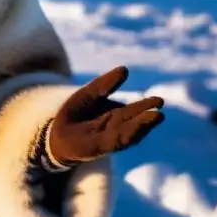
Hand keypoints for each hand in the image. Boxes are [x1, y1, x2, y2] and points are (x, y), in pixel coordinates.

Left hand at [47, 66, 164, 164]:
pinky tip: (133, 129)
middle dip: (146, 119)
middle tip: (160, 112)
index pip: (133, 111)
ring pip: (127, 134)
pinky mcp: (96, 147)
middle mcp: (114, 130)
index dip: (146, 106)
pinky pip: (112, 141)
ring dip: (140, 127)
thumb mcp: (89, 94)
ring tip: (155, 117)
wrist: (56, 136)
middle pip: (133, 124)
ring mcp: (106, 139)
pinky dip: (123, 136)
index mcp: (116, 117)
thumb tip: (125, 69)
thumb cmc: (75, 114)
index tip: (159, 101)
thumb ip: (105, 84)